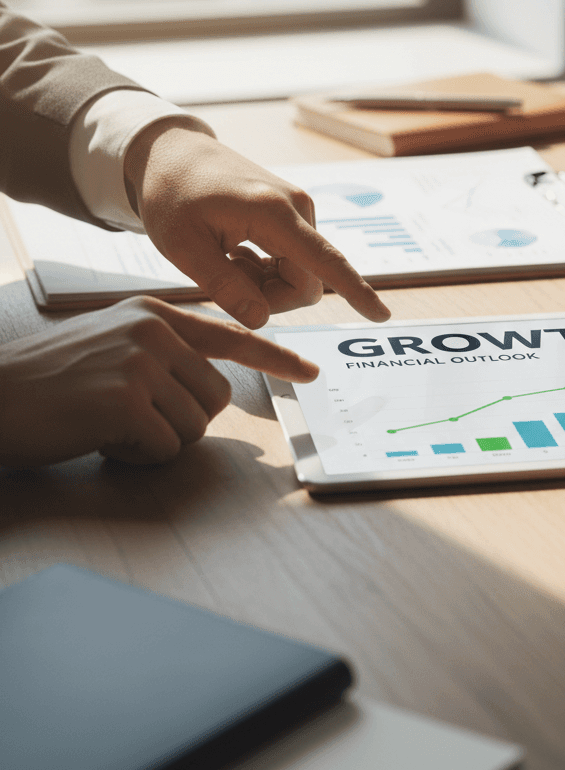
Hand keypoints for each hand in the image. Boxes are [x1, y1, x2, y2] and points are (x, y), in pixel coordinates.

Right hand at [0, 296, 318, 467]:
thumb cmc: (49, 380)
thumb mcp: (111, 343)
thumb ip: (163, 351)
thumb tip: (212, 383)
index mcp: (155, 315)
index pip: (231, 336)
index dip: (275, 358)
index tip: (310, 371)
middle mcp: (155, 331)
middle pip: (217, 397)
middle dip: (183, 419)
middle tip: (132, 417)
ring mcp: (142, 363)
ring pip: (197, 425)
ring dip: (159, 439)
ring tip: (111, 423)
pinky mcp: (127, 400)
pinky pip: (167, 446)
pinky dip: (139, 454)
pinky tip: (102, 437)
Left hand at [124, 121, 390, 328]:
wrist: (173, 151)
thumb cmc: (171, 194)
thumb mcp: (182, 247)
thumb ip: (224, 287)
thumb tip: (261, 320)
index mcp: (273, 214)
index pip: (325, 262)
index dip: (354, 292)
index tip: (381, 314)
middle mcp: (298, 208)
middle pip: (306, 282)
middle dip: (271, 297)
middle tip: (223, 280)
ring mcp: (300, 209)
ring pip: (300, 274)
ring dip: (265, 282)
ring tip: (226, 258)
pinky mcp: (295, 213)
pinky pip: (295, 260)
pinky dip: (267, 268)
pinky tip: (237, 251)